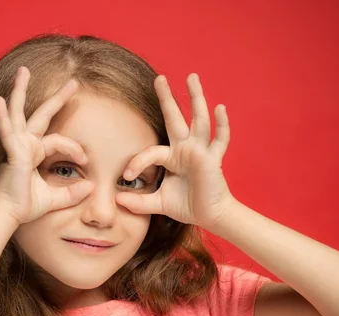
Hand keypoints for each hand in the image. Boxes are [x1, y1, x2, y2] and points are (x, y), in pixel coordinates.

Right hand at [0, 66, 93, 224]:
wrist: (8, 216)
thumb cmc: (25, 207)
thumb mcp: (55, 199)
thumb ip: (72, 193)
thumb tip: (91, 186)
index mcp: (33, 152)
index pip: (58, 141)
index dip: (75, 148)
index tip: (86, 160)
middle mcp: (24, 144)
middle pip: (41, 115)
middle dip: (57, 98)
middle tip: (74, 82)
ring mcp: (15, 146)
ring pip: (19, 113)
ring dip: (21, 91)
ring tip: (23, 71)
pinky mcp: (11, 153)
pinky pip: (8, 132)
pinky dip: (2, 117)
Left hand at [115, 73, 237, 230]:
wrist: (210, 216)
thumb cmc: (187, 205)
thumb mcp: (157, 203)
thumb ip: (138, 202)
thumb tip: (116, 201)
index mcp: (172, 156)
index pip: (150, 152)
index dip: (137, 163)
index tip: (126, 176)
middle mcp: (186, 148)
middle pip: (175, 118)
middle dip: (167, 98)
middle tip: (159, 78)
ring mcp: (201, 151)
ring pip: (198, 120)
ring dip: (196, 98)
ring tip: (191, 77)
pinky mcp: (213, 158)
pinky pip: (220, 139)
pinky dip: (222, 124)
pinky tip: (220, 108)